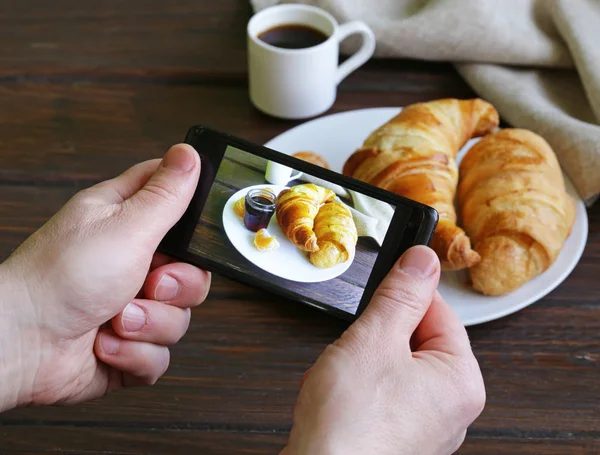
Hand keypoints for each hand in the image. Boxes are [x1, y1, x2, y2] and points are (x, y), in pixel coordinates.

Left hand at [0, 144, 209, 410]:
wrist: (22, 345)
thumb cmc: (59, 277)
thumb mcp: (125, 227)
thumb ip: (165, 194)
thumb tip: (188, 152)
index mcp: (128, 221)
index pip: (176, 201)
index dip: (195, 214)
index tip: (194, 231)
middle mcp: (133, 262)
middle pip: (193, 270)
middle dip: (178, 285)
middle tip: (150, 282)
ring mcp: (133, 304)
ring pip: (180, 315)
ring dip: (149, 323)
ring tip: (116, 317)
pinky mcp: (130, 344)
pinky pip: (161, 353)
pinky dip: (134, 353)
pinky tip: (105, 343)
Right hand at [281, 246, 484, 454]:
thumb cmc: (351, 424)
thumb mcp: (375, 339)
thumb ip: (402, 294)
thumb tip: (424, 260)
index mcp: (460, 380)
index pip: (439, 311)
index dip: (404, 296)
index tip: (384, 284)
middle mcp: (451, 407)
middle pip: (415, 339)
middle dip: (378, 336)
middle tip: (357, 348)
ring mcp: (425, 425)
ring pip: (393, 365)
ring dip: (363, 361)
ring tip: (345, 378)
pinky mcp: (398, 435)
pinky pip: (382, 393)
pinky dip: (359, 387)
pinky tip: (342, 398)